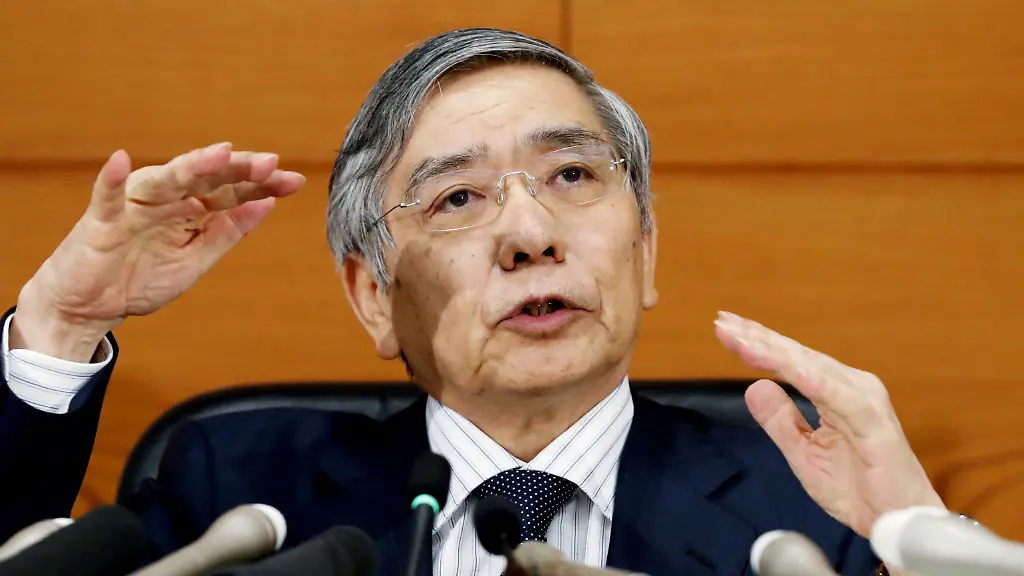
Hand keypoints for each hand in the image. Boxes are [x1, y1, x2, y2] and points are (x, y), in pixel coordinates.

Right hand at [13, 143, 304, 360]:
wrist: (91, 308)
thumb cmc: (140, 279)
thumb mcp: (197, 260)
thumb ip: (228, 232)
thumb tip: (268, 204)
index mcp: (191, 209)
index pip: (231, 191)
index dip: (262, 185)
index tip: (294, 181)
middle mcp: (167, 200)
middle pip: (206, 179)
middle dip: (239, 170)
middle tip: (271, 163)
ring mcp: (135, 207)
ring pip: (166, 180)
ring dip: (193, 165)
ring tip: (222, 152)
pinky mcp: (101, 222)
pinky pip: (106, 197)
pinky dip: (111, 179)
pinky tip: (120, 160)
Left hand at [713, 311, 943, 537]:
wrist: (895, 525)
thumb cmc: (857, 489)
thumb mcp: (803, 453)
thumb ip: (780, 420)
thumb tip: (754, 386)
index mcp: (834, 391)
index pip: (789, 361)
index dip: (757, 342)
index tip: (723, 327)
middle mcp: (850, 387)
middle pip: (798, 356)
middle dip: (759, 337)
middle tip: (724, 322)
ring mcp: (865, 403)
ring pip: (814, 369)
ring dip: (779, 353)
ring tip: (745, 341)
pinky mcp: (876, 425)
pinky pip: (844, 399)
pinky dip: (818, 382)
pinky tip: (791, 370)